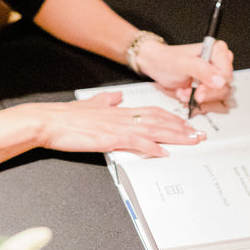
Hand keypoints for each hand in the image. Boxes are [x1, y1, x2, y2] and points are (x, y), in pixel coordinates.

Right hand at [30, 90, 205, 157]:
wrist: (49, 121)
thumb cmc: (67, 116)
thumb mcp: (91, 103)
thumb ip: (106, 100)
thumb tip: (117, 96)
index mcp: (118, 110)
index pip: (153, 112)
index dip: (172, 118)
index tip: (186, 124)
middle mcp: (122, 116)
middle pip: (159, 120)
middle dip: (182, 128)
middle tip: (199, 135)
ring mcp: (116, 127)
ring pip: (153, 130)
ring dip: (174, 136)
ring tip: (191, 142)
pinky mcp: (109, 138)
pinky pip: (135, 143)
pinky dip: (151, 147)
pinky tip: (163, 153)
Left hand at [135, 38, 233, 108]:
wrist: (155, 66)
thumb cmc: (167, 60)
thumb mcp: (182, 63)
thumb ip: (202, 70)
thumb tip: (220, 80)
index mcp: (216, 50)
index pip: (227, 72)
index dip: (215, 84)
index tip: (200, 90)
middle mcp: (218, 62)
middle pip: (224, 85)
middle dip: (206, 92)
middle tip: (192, 92)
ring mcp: (214, 75)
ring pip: (219, 94)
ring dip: (199, 97)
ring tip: (185, 91)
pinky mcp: (208, 86)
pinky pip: (211, 99)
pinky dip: (196, 100)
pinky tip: (185, 93)